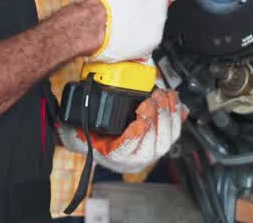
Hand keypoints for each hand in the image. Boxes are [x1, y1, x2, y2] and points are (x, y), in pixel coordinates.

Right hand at [60, 88, 186, 173]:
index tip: (139, 113)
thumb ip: (88, 117)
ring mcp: (153, 152)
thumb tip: (75, 110)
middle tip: (153, 97)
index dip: (138, 131)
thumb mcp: (91, 125)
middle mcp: (138, 158)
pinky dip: (177, 113)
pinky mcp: (163, 142)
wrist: (107, 141)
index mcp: (119, 156)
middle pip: (156, 143)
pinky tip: (174, 98)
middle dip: (157, 116)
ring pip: (168, 137)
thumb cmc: (99, 132)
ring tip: (163, 94)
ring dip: (168, 112)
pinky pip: (175, 131)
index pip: (131, 147)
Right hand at [77, 0, 176, 63]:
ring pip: (153, 25)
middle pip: (159, 7)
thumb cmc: (96, 0)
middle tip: (129, 11)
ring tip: (123, 25)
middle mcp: (159, 2)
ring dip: (142, 25)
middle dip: (145, 9)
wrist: (89, 23)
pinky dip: (138, 41)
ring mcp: (157, 23)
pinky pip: (147, 41)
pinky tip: (124, 37)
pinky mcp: (151, 42)